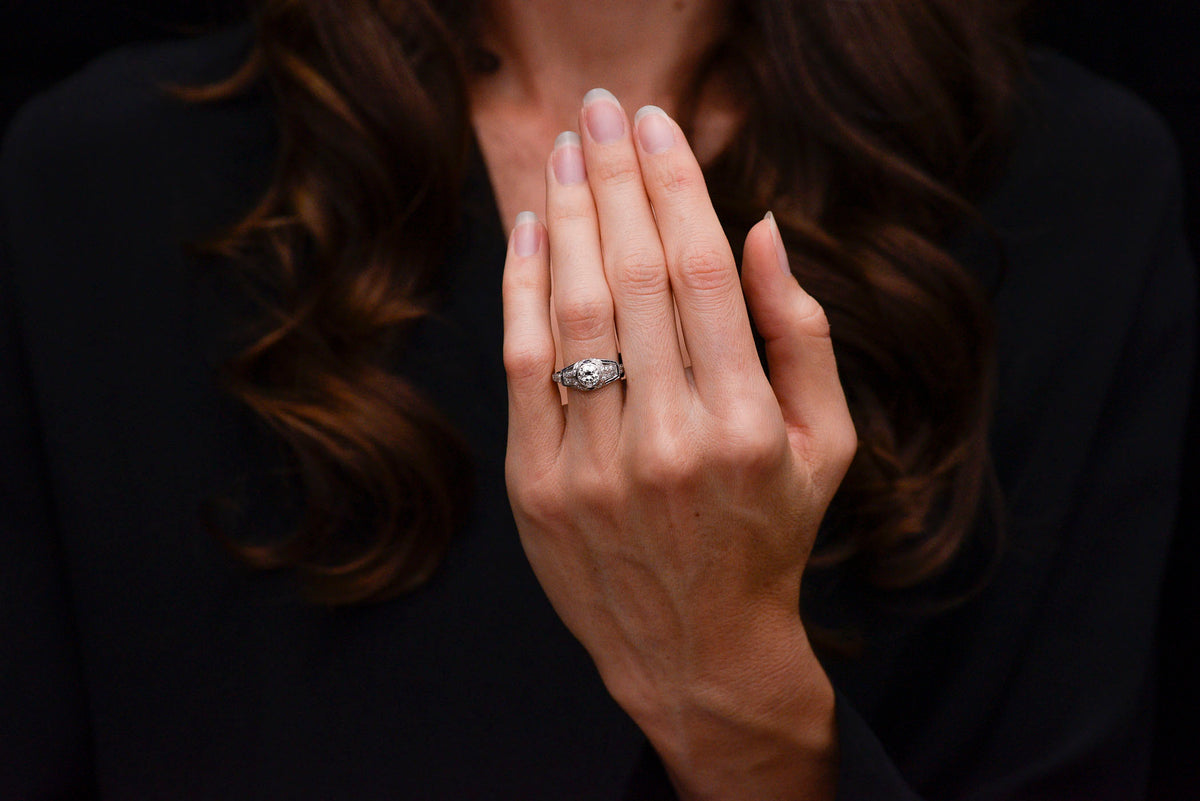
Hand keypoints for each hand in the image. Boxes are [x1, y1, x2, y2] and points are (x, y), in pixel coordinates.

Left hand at [501, 90, 855, 798]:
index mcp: (746, 423)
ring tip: (566, 150)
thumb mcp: (824, 444)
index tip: (655, 126)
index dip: (675, 186)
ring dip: (568, 216)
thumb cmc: (768, 533)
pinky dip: (522, 288)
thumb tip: (763, 229)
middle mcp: (670, 440)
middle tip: (601, 108)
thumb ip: (803, 334)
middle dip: (616, 177)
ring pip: (573, 310)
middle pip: (632, 275)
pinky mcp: (537, 487)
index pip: (701, 272)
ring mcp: (594, 466)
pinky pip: (522, 365)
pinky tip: (532, 228)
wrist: (695, 647)